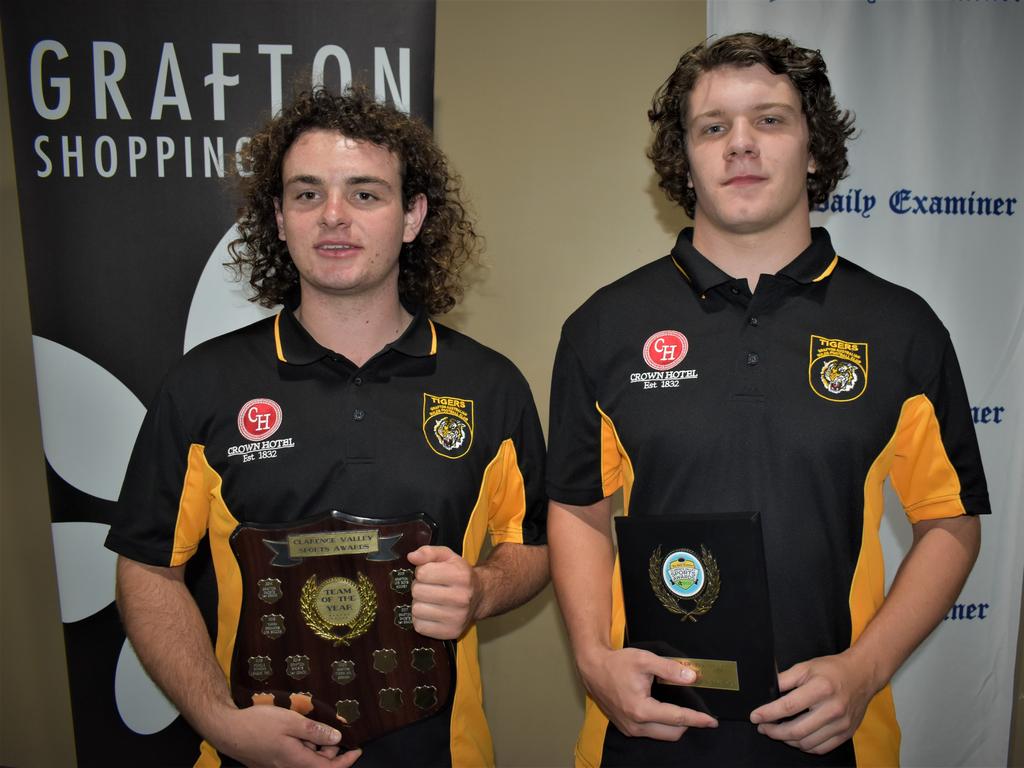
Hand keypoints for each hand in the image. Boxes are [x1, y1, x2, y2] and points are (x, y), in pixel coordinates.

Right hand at [210, 703, 360, 767]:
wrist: (228, 730)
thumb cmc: (258, 724)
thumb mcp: (291, 721)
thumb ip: (316, 731)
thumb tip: (337, 739)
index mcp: (296, 762)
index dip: (347, 761)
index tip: (357, 749)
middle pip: (319, 765)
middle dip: (328, 748)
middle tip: (324, 726)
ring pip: (306, 761)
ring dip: (313, 746)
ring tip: (306, 725)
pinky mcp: (271, 764)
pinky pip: (294, 759)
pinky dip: (301, 746)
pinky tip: (295, 731)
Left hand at [407, 545, 480, 639]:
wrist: (480, 596)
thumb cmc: (459, 575)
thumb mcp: (447, 557)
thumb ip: (429, 552)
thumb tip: (411, 557)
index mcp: (461, 576)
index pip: (422, 573)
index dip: (422, 572)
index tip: (429, 573)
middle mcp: (461, 598)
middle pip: (417, 592)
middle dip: (419, 587)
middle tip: (429, 587)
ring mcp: (457, 617)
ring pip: (417, 610)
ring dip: (419, 604)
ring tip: (430, 600)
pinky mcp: (450, 632)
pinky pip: (419, 626)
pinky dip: (421, 619)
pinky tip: (431, 613)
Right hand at [578, 646, 716, 740]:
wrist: (593, 669)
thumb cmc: (617, 663)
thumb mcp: (645, 660)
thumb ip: (670, 669)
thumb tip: (692, 677)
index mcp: (641, 709)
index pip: (677, 718)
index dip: (697, 719)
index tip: (712, 721)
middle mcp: (635, 725)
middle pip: (672, 733)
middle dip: (687, 723)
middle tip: (697, 712)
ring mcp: (629, 729)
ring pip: (662, 735)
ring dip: (674, 725)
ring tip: (681, 710)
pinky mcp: (626, 728)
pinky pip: (651, 733)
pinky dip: (661, 725)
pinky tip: (663, 711)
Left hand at [750, 650, 877, 754]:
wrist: (862, 675)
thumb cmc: (832, 670)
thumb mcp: (805, 667)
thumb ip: (784, 679)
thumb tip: (765, 692)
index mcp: (821, 689)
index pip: (788, 706)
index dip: (768, 713)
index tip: (754, 716)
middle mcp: (833, 709)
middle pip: (797, 730)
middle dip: (774, 732)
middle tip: (762, 727)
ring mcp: (841, 724)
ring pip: (807, 743)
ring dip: (787, 740)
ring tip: (777, 732)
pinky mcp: (846, 733)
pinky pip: (821, 748)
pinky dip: (804, 746)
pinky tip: (796, 738)